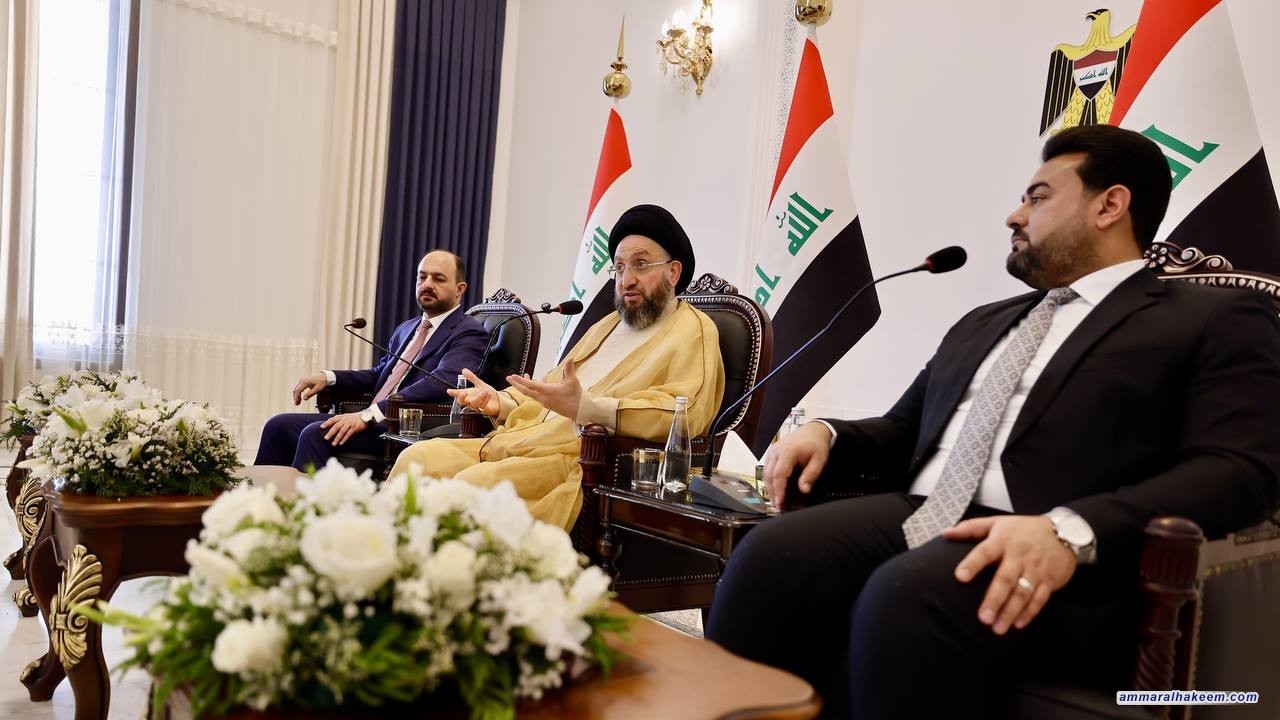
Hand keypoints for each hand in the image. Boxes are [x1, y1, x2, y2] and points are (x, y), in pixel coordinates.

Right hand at [293, 372, 327, 404]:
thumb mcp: (317, 389)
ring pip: (296, 389)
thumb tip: (304, 398)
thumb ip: (310, 394)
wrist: (324, 376)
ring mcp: (302, 380)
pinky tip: (300, 397)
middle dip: (296, 397)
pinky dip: (298, 393)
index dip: (296, 398)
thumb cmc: (322, 381)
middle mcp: (302, 380)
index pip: (298, 391)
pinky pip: (298, 387)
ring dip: (296, 396)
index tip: (297, 403)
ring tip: (298, 402)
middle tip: (297, 404)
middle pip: (296, 390)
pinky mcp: (303, 381)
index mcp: (305, 382)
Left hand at [319, 411, 369, 445]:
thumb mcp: (345, 416)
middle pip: (336, 427)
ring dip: (337, 438)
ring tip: (333, 443)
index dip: (327, 423)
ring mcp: (350, 424)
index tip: (321, 427)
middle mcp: (345, 420)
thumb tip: (329, 422)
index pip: (332, 419)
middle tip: (326, 438)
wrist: (366, 416)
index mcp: (342, 417)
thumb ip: (338, 419)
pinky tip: (341, 443)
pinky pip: (348, 434)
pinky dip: (344, 439)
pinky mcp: (355, 428)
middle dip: (330, 433)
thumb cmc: (355, 417)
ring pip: (342, 432)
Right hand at [447, 368, 499, 416]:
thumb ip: (472, 377)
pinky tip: (488, 395)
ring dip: (478, 397)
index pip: (458, 394)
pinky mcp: (484, 410)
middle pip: (462, 402)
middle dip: (461, 398)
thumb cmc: (486, 393)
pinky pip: (483, 406)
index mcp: (468, 394)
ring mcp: (477, 406)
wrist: (497, 400)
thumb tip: (464, 370)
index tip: (449, 391)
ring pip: (473, 404)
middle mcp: (471, 401)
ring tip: (484, 391)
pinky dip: (485, 400)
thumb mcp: (479, 383)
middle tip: (463, 393)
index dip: (453, 393)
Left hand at [505, 359, 582, 418]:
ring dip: (526, 385)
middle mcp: (543, 398)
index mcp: (548, 392)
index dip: (520, 381)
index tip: (512, 376)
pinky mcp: (548, 404)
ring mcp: (545, 402)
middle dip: (517, 384)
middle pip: (526, 391)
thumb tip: (570, 358)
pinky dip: (535, 387)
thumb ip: (569, 369)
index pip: (530, 385)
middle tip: (508, 378)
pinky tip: (541, 380)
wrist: (580, 411)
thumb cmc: (577, 396)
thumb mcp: (572, 381)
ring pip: (531, 393)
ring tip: (524, 376)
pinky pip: (537, 395)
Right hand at [762, 421, 831, 508]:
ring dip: (770, 488)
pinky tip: (775, 490)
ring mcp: (772, 452)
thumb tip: (804, 489)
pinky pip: (766, 469)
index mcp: (788, 452)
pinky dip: (770, 481)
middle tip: (778, 506)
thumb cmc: (816, 444)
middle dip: (773, 493)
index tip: (780, 502)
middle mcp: (777, 451)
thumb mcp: (819, 460)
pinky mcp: (772, 454)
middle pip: (769, 476)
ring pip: (765, 473)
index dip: (778, 490)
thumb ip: (811, 475)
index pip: (778, 474)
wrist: (812, 431)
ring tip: (777, 501)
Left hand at [946, 516, 1077, 634]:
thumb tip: (946, 533)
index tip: (960, 577)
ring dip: (1010, 612)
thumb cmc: (1023, 529)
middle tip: (982, 618)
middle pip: (1005, 579)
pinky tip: (1018, 624)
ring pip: (1022, 593)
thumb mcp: (997, 522)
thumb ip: (970, 528)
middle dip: (994, 600)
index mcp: (1003, 541)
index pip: (985, 552)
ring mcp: (1036, 569)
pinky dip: (1029, 613)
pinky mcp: (1049, 580)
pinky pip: (1039, 599)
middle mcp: (1019, 556)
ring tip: (997, 628)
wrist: (1064, 531)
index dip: (973, 564)